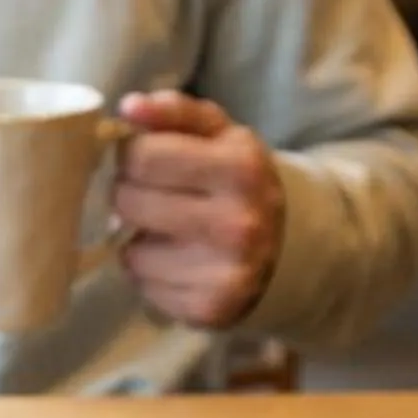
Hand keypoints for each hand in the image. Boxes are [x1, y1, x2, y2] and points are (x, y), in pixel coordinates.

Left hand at [113, 91, 285, 328]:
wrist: (288, 245)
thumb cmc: (237, 181)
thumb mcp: (219, 134)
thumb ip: (174, 111)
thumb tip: (128, 107)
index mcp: (240, 169)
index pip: (142, 157)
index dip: (130, 156)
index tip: (141, 160)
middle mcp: (236, 224)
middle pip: (129, 202)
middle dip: (129, 195)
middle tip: (150, 195)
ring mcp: (224, 273)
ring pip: (130, 250)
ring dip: (137, 238)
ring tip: (167, 230)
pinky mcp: (208, 310)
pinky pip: (144, 285)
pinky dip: (150, 271)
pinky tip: (176, 260)